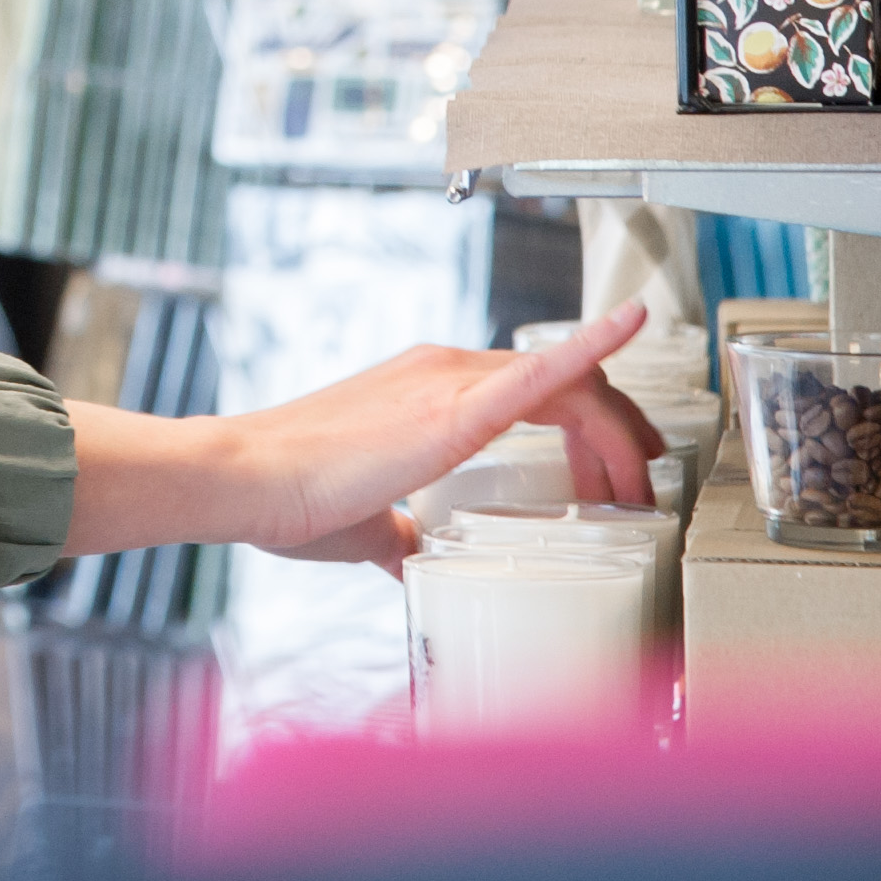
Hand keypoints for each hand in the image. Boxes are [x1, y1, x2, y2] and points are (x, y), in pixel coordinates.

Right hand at [55, 301, 663, 571]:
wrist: (243, 479)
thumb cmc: (288, 496)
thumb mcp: (368, 521)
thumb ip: (400, 531)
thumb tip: (413, 557)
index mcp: (429, 390)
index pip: (538, 394)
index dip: (590, 433)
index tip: (611, 480)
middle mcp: (444, 370)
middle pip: (569, 385)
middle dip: (618, 433)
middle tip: (637, 486)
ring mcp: (447, 379)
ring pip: (570, 385)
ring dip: (618, 429)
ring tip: (637, 481)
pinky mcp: (450, 406)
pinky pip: (543, 371)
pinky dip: (596, 343)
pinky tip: (633, 322)